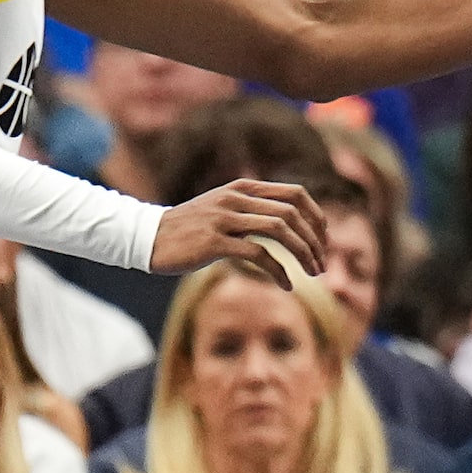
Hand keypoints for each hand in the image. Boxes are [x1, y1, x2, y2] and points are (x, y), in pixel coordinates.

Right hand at [151, 176, 326, 285]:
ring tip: (313, 275)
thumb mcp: (223, 208)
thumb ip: (251, 209)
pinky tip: (286, 285)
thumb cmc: (189, 228)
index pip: (295, 193)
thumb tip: (287, 223)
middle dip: (314, 240)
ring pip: (279, 230)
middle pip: (291, 213)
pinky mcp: (214, 242)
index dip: (317, 217)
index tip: (324, 241)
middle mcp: (236, 198)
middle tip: (322, 264)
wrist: (148, 237)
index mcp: (243, 187)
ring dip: (303, 254)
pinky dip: (279, 271)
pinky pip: (257, 254)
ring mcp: (225, 218)